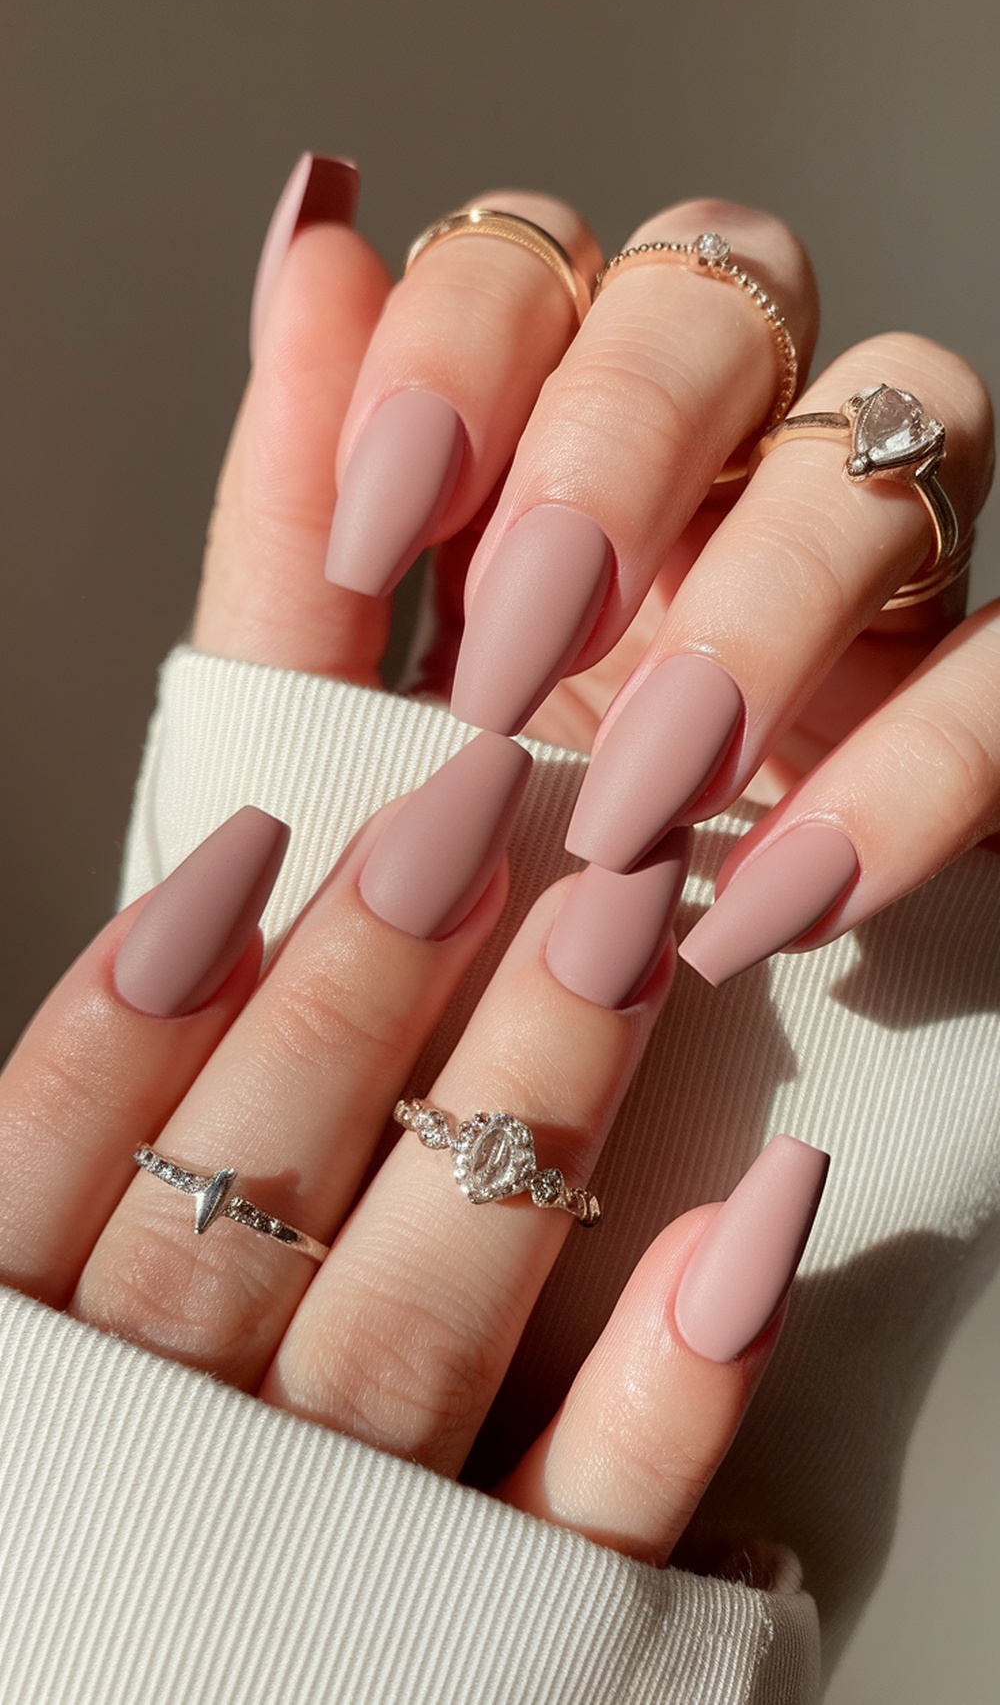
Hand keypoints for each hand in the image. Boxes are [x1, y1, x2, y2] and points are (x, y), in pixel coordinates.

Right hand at [0, 780, 825, 1564]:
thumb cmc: (90, 1507)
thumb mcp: (27, 1345)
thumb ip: (60, 1179)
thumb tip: (184, 943)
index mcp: (34, 1390)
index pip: (63, 1163)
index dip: (144, 1000)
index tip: (249, 843)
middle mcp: (169, 1474)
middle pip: (253, 1204)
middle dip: (362, 995)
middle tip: (474, 807)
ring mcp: (339, 1566)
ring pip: (415, 1325)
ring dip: (522, 1114)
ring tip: (616, 929)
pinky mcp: (499, 1654)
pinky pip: (579, 1539)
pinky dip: (669, 1393)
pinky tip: (746, 1224)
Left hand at [206, 158, 995, 988]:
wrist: (526, 1109)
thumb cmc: (431, 905)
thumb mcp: (322, 732)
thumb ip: (296, 518)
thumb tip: (310, 254)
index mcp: (538, 459)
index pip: (535, 262)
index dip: (461, 343)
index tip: (378, 530)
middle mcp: (715, 477)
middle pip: (727, 283)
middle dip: (618, 434)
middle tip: (519, 646)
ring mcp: (866, 581)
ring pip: (923, 407)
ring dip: (764, 594)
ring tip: (640, 792)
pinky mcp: (974, 719)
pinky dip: (910, 776)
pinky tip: (769, 903)